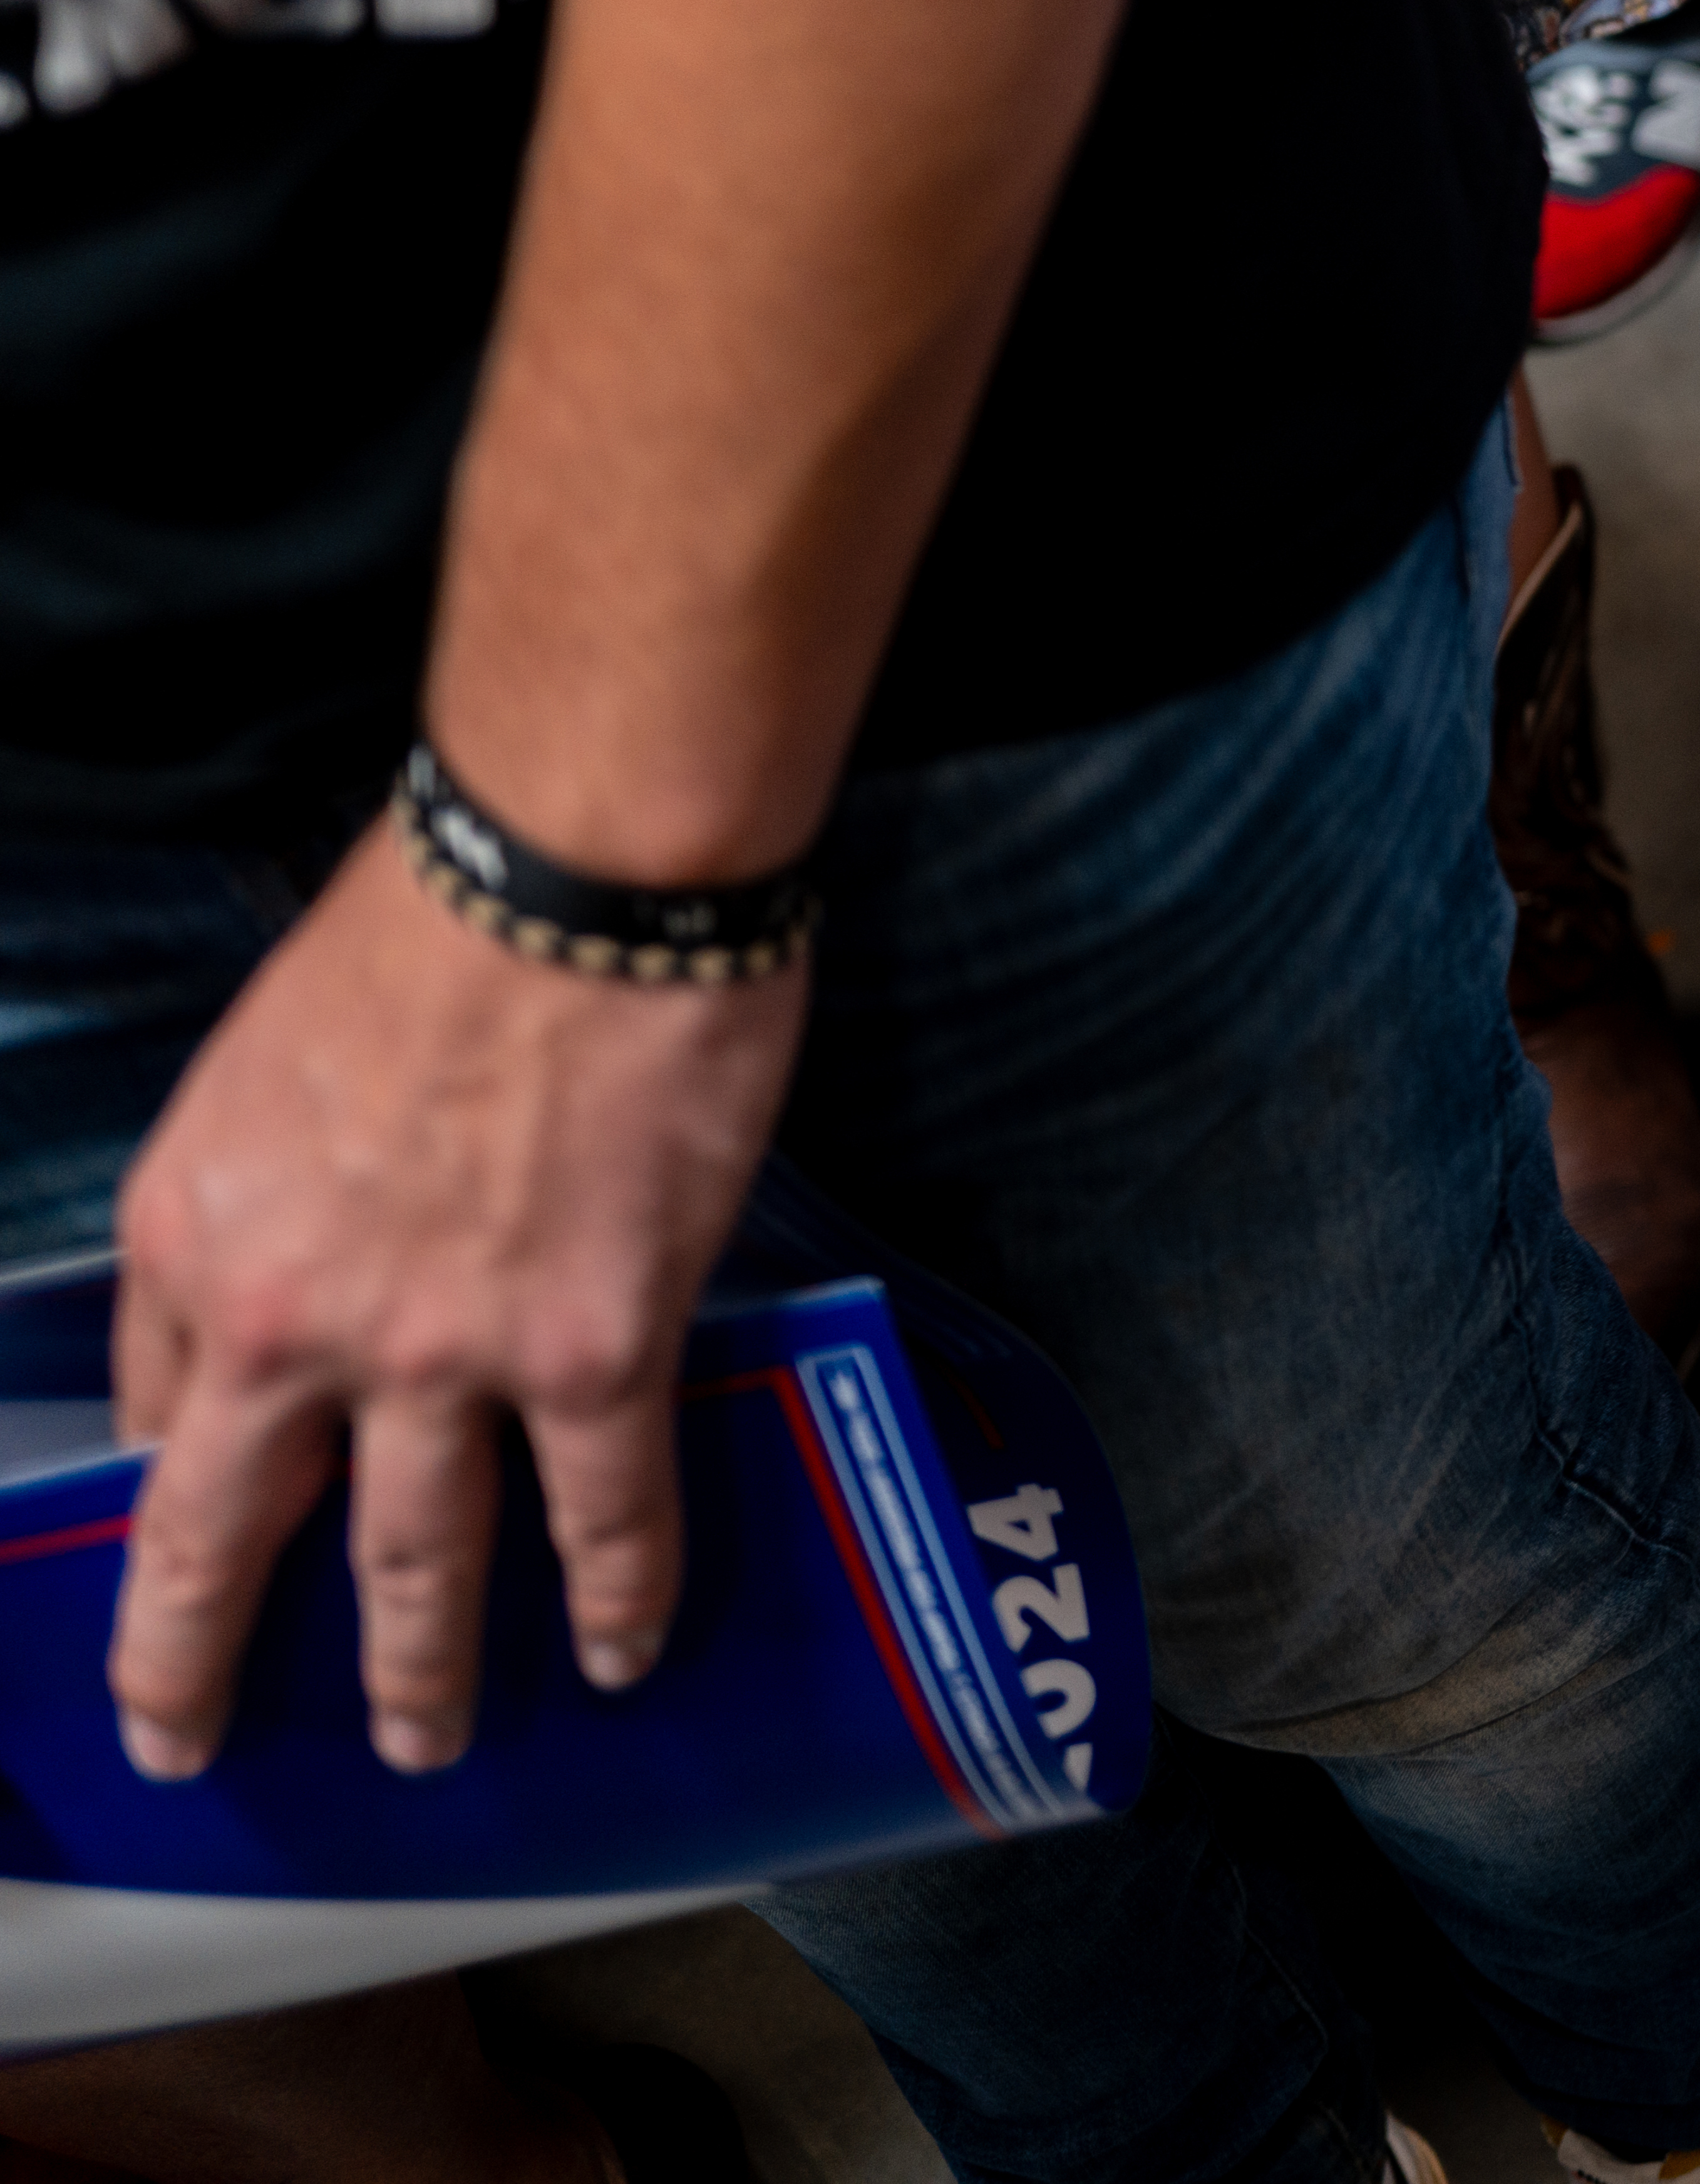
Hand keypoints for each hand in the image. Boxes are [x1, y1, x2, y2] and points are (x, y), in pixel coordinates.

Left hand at [107, 835, 801, 1778]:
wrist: (573, 880)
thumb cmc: (431, 933)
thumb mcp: (262, 1069)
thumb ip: (260, 1196)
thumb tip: (303, 1277)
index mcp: (193, 1239)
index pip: (161, 1409)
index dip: (174, 1487)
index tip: (186, 1546)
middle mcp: (291, 1324)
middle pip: (223, 1541)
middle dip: (197, 1665)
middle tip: (192, 1739)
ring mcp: (443, 1355)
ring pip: (411, 1566)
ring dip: (416, 1671)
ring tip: (422, 1739)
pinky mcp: (593, 1352)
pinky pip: (603, 1514)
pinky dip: (615, 1598)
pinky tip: (619, 1649)